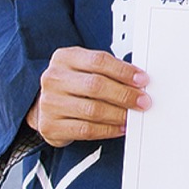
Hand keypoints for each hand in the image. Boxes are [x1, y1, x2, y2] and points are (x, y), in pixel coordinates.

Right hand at [27, 46, 150, 146]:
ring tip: (132, 115)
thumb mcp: (85, 68)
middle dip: (125, 94)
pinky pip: (86, 130)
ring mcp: (50, 103)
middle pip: (96, 85)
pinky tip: (119, 127)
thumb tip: (138, 81)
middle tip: (142, 101)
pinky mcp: (51, 126)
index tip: (142, 79)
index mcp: (65, 58)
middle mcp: (54, 79)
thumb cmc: (72, 84)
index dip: (124, 71)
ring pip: (92, 110)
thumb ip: (108, 70)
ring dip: (119, 114)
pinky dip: (108, 130)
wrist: (45, 105)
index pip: (98, 61)